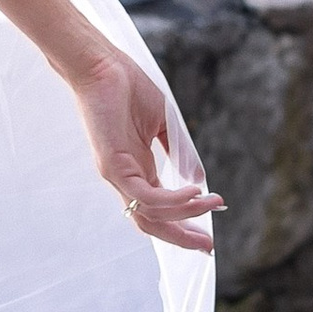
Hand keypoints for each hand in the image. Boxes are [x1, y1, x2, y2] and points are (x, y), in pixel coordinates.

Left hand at [65, 47, 223, 254]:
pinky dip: (171, 200)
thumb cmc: (128, 88)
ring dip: (185, 215)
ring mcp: (117, 175)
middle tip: (208, 247)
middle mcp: (125, 178)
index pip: (159, 210)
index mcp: (137, 169)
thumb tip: (200, 179)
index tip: (208, 235)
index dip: (183, 225)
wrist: (101, 64)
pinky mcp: (113, 166)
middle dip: (182, 238)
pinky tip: (193, 192)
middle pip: (152, 224)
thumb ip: (179, 152)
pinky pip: (145, 195)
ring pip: (150, 214)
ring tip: (211, 204)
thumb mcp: (163, 124)